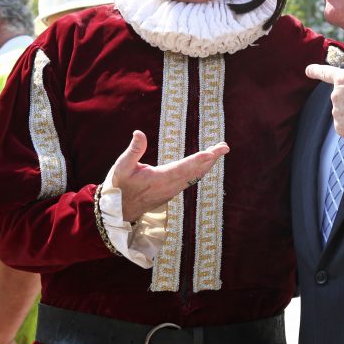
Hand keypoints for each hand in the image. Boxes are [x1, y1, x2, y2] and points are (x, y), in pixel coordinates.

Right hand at [112, 130, 228, 221]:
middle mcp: (170, 186)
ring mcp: (173, 190)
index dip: (198, 160)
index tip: (213, 153)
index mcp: (160, 179)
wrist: (119, 210)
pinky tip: (206, 163)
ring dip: (208, 163)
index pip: (183, 168)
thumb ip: (133, 150)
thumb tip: (139, 132)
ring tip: (219, 150)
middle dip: (211, 158)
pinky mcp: (172, 192)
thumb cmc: (119, 186)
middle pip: (195, 171)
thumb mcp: (121, 167)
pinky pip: (191, 180)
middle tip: (225, 146)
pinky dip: (201, 169)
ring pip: (195, 176)